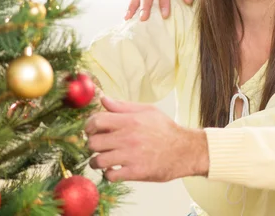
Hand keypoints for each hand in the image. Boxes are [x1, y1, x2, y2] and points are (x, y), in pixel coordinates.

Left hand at [85, 96, 209, 182]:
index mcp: (130, 121)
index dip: (89, 126)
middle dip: (93, 145)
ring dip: (97, 161)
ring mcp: (131, 156)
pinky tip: (115, 169)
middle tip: (100, 146)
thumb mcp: (147, 111)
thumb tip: (103, 99)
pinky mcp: (135, 172)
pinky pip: (110, 175)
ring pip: (98, 161)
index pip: (96, 121)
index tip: (92, 130)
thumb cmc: (166, 129)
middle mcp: (128, 138)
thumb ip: (123, 106)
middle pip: (93, 142)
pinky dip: (109, 174)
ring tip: (103, 160)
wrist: (185, 150)